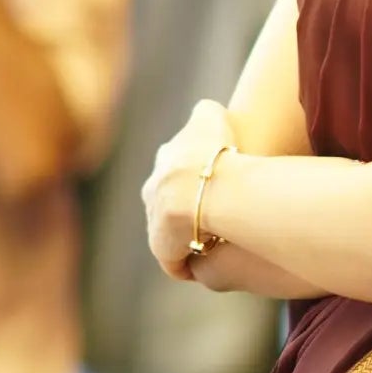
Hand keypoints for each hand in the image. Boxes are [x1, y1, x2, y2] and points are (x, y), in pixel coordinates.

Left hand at [143, 97, 238, 279]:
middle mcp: (152, 192)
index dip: (195, 178)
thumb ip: (205, 112)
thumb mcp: (210, 116)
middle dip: (187, 210)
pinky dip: (191, 261)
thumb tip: (206, 111)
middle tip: (217, 215)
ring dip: (191, 236)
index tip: (216, 185)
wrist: (203, 190)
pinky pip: (178, 261)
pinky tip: (213, 259)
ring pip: (173, 232)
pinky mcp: (163, 250)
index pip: (175, 172)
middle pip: (168, 204)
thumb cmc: (212, 151)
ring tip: (219, 240)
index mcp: (164, 163)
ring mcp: (154, 223)